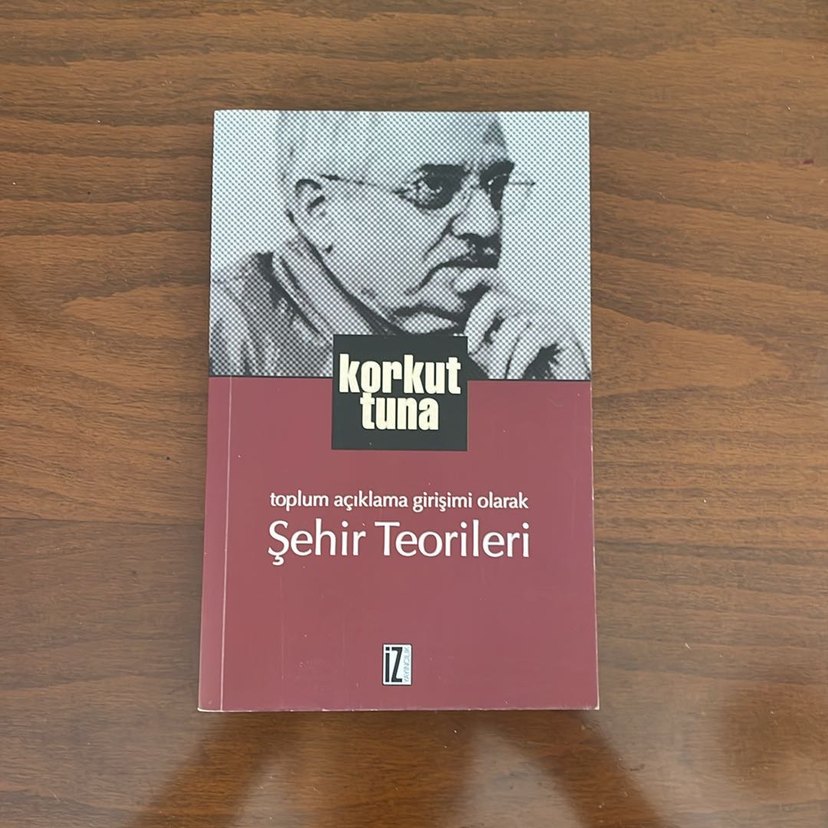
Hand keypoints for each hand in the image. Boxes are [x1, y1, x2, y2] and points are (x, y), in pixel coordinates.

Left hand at [456, 270, 588, 379]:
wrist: (563, 401)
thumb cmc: (531, 382)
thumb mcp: (497, 365)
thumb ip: (480, 352)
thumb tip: (456, 337)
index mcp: (510, 315)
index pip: (492, 284)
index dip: (475, 278)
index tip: (458, 286)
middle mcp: (527, 311)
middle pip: (495, 299)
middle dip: (476, 323)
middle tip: (469, 349)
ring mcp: (546, 318)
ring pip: (510, 326)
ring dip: (498, 359)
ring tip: (496, 382)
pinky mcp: (562, 331)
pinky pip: (531, 339)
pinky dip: (517, 363)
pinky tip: (514, 379)